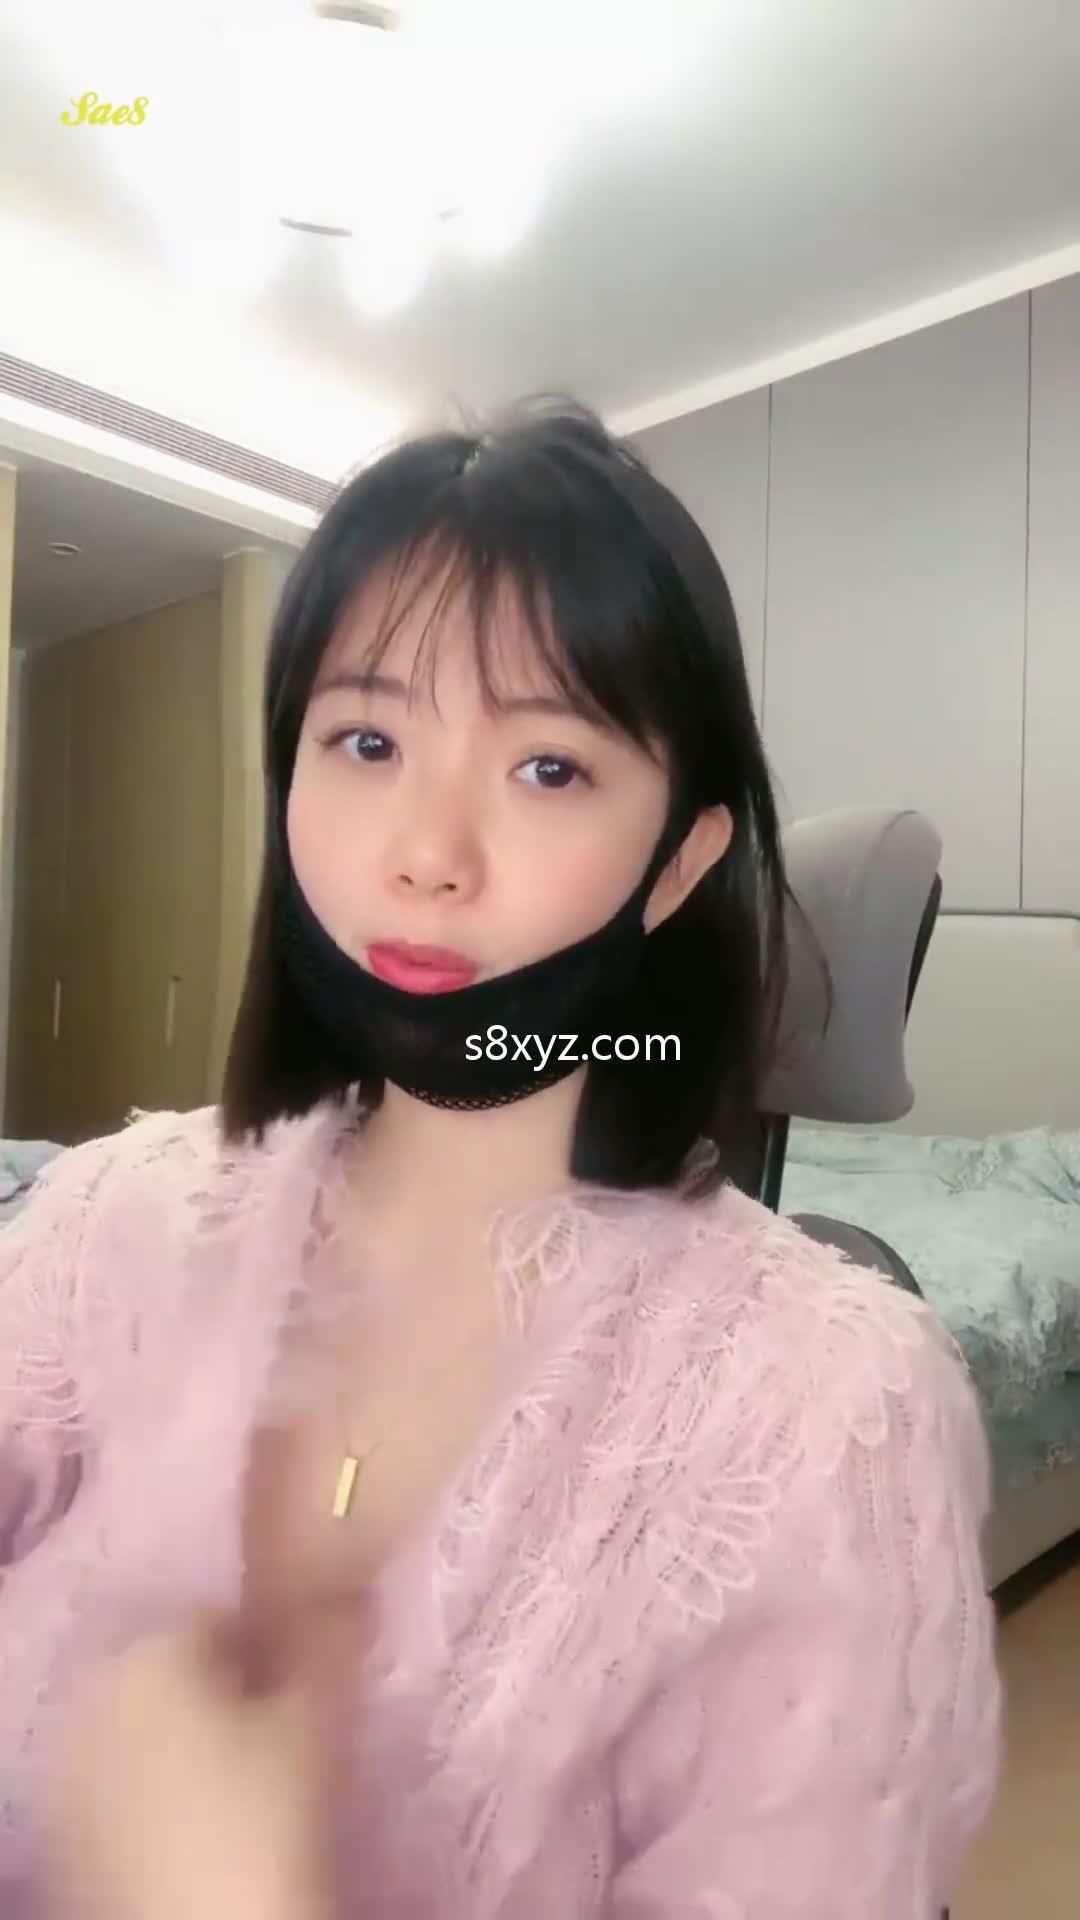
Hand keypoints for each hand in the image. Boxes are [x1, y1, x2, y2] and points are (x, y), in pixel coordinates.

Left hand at [44, 1426, 370, 1919]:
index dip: (275, 1651)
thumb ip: (333, 1645)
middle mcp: (93, 1697)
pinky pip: (129, 1790)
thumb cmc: (263, 1817)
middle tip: (288, 1741)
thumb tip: (353, 1593)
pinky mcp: (69, 1835)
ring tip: (256, 1792)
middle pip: (182, 1674)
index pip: (222, 1620)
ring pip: (153, 1733)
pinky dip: (166, 1796)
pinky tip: (210, 1833)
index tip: (311, 1691)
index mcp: (147, 1652)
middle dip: (233, 1696)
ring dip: (199, 1745)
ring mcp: (71, 1771)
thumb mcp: (318, 1723)